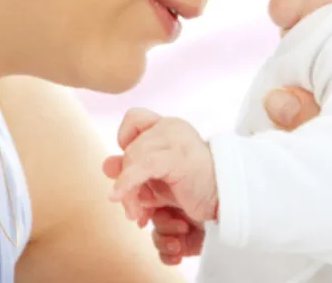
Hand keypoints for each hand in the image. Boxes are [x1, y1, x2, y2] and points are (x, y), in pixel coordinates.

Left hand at [105, 108, 218, 227]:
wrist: (225, 199)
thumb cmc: (192, 188)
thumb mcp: (158, 179)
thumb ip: (133, 170)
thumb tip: (106, 165)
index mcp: (167, 127)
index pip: (134, 118)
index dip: (126, 139)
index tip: (131, 165)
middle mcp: (171, 126)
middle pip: (130, 146)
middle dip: (125, 179)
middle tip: (131, 208)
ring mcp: (175, 139)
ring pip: (133, 157)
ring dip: (128, 191)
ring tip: (135, 214)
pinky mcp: (178, 157)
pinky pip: (142, 166)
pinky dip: (126, 183)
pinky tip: (116, 196)